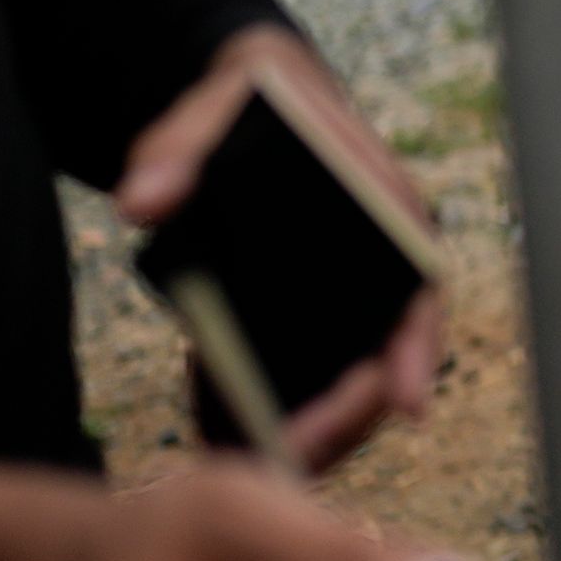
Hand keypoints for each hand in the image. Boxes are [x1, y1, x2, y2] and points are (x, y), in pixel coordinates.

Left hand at [119, 26, 441, 472]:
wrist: (250, 101)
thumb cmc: (254, 100)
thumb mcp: (216, 104)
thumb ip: (177, 147)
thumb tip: (140, 202)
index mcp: (387, 210)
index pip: (421, 289)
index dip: (418, 350)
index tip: (407, 404)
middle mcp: (381, 265)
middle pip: (381, 359)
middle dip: (344, 417)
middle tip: (290, 458)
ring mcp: (344, 299)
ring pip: (339, 381)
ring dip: (302, 428)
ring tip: (237, 461)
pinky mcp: (303, 318)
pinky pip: (290, 375)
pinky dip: (256, 404)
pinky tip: (211, 430)